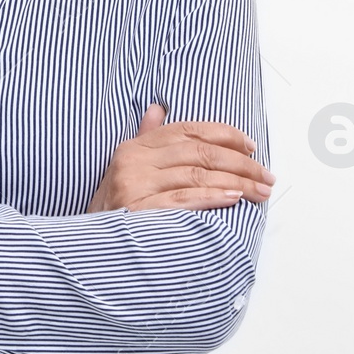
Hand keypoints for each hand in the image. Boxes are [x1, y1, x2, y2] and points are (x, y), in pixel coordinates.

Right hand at [86, 103, 274, 212]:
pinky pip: (184, 200)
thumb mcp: (127, 168)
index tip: (251, 146)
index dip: (224, 134)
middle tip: (266, 175)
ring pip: (197, 175)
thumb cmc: (115, 208)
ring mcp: (135, 185)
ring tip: (260, 191)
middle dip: (241, 163)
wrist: (88, 245)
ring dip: (236, 182)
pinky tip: (233, 198)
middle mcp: (133, 162)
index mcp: (134, 148)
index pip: (187, 130)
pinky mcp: (140, 210)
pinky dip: (212, 197)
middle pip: (198, 152)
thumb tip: (158, 108)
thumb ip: (146, 138)